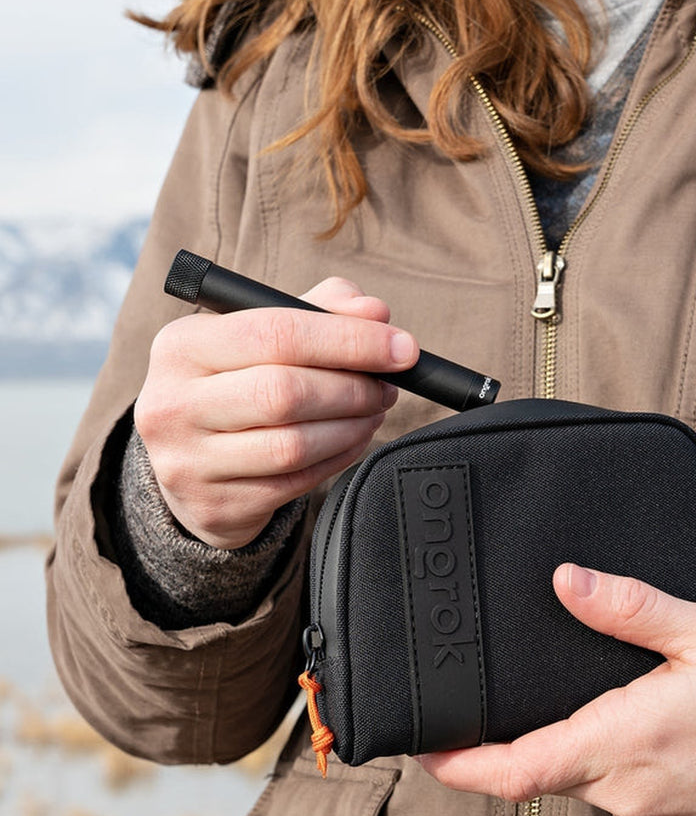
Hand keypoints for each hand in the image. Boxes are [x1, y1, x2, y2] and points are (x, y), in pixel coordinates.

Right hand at [135, 278, 416, 547]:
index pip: (276, 332)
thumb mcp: (261, 336)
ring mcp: (191, 461)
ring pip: (295, 444)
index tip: (402, 347)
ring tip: (374, 410)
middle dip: (354, 388)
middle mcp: (174, 402)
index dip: (350, 340)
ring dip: (353, 425)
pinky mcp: (217, 504)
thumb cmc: (236, 384)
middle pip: (285, 392)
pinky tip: (354, 438)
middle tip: (387, 386)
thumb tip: (374, 311)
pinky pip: (298, 481)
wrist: (189, 463)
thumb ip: (319, 312)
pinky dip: (341, 457)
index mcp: (182, 345)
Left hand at [415, 565, 695, 815]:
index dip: (461, 765)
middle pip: (542, 770)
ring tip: (606, 695)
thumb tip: (564, 581)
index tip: (423, 747)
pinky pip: (615, 793)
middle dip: (523, 737)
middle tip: (515, 689)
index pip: (517, 772)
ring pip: (580, 780)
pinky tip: (645, 727)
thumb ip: (628, 608)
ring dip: (574, 744)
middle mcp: (625, 793)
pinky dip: (609, 761)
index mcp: (625, 744)